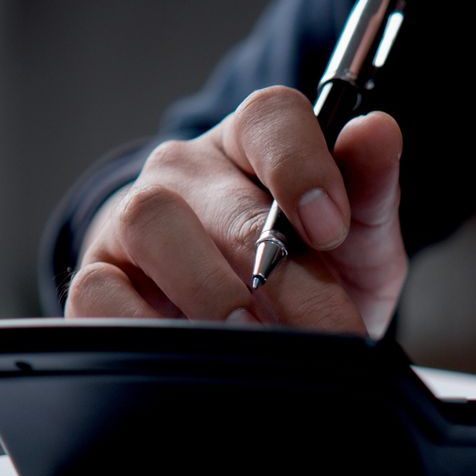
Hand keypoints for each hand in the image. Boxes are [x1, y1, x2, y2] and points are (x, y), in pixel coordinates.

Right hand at [66, 86, 405, 337]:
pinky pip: (97, 289)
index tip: (332, 229)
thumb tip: (378, 131)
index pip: (272, 118)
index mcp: (253, 143)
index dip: (302, 166)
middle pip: (224, 199)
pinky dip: (141, 324)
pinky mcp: (97, 274)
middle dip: (282, 277)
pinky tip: (189, 356)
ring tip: (254, 344)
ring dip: (209, 292)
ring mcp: (134, 218)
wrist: (250, 327)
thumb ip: (370, 189)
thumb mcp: (356, 238)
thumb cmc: (302, 270)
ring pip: (150, 224)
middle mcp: (188, 171)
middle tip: (322, 334)